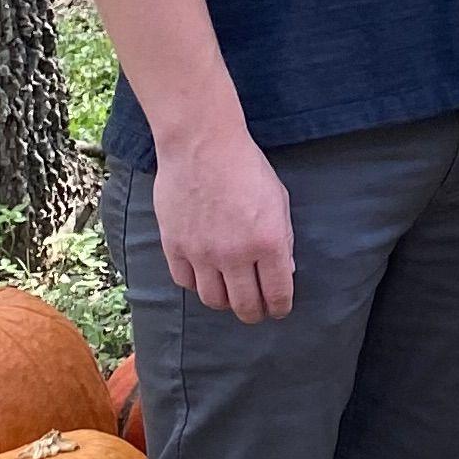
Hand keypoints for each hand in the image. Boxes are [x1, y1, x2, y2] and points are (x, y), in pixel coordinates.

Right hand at [154, 119, 294, 323]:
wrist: (202, 145)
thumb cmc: (247, 167)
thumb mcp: (279, 201)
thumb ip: (282, 240)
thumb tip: (283, 272)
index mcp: (268, 242)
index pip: (277, 294)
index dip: (279, 308)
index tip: (278, 310)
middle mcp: (235, 254)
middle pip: (244, 306)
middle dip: (254, 313)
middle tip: (256, 310)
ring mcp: (202, 253)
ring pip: (213, 300)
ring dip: (225, 302)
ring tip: (230, 294)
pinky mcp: (174, 246)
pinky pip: (186, 281)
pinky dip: (198, 283)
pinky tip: (205, 275)